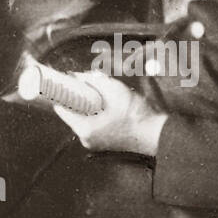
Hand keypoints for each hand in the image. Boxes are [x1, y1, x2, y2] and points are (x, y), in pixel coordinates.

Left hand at [52, 71, 168, 155]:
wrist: (156, 134)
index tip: (64, 81)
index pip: (61, 107)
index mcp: (84, 128)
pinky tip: (109, 106)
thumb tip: (75, 75)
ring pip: (82, 116)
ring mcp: (93, 142)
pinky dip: (96, 112)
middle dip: (79, 96)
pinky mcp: (102, 142)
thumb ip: (91, 80)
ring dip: (88, 103)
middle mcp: (85, 138)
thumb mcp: (113, 89)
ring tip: (103, 96)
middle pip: (72, 111)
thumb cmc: (136, 114)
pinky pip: (92, 123)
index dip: (63, 91)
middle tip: (88, 85)